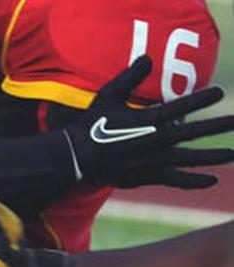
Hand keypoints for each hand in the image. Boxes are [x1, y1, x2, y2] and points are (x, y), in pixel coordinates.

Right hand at [65, 55, 233, 188]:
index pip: (182, 107)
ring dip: (214, 156)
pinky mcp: (147, 176)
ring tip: (233, 154)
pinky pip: (176, 179)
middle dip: (219, 126)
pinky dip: (195, 180)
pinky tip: (213, 179)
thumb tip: (148, 57)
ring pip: (191, 159)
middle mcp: (155, 141)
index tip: (219, 93)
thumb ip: (130, 77)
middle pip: (194, 132)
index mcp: (147, 120)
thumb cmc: (91, 125)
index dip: (202, 98)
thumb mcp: (108, 96)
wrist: (76, 159)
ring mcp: (153, 161)